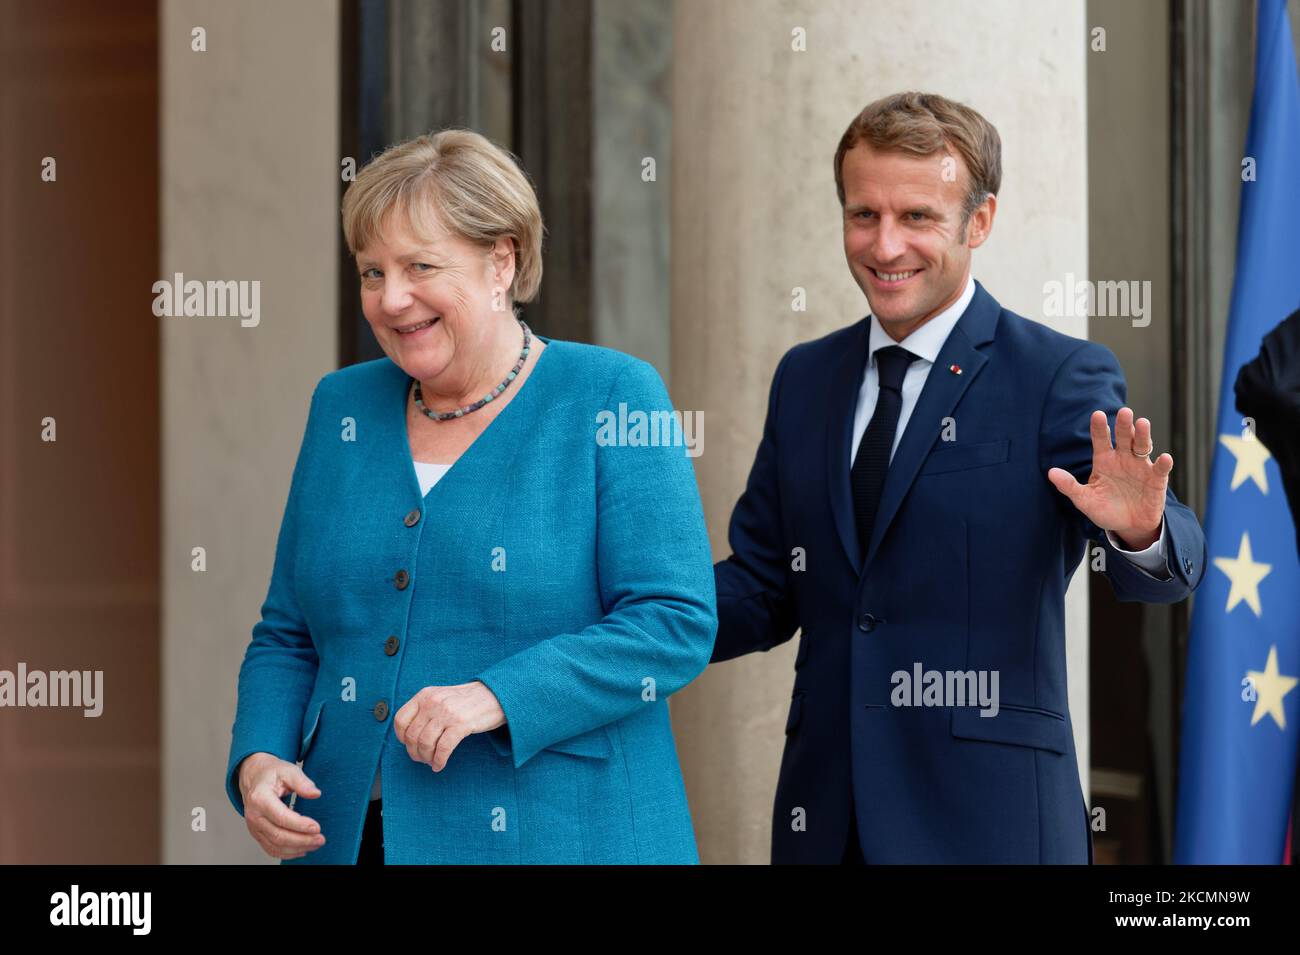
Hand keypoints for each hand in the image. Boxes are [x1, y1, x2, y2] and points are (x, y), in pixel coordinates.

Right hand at [237, 752, 325, 859]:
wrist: (254, 778)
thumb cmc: (272, 773)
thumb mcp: (288, 770)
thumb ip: (302, 782)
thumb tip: (315, 793)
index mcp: (260, 798)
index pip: (281, 817)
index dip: (300, 825)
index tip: (317, 827)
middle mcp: (254, 816)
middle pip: (278, 835)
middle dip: (302, 840)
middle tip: (321, 839)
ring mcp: (254, 827)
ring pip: (275, 846)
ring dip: (297, 848)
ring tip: (316, 844)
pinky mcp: (257, 833)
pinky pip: (271, 849)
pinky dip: (287, 853)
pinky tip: (302, 850)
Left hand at [394, 681, 505, 771]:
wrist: (495, 695)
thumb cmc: (467, 700)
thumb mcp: (441, 697)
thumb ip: (425, 709)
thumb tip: (408, 735)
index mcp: (425, 695)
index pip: (400, 720)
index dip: (401, 738)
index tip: (409, 745)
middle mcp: (433, 702)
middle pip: (412, 735)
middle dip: (415, 753)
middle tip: (422, 759)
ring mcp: (447, 713)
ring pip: (425, 743)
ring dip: (426, 758)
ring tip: (431, 762)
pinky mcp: (461, 724)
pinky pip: (443, 748)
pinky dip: (439, 760)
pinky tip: (440, 765)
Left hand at [1048, 407, 1172, 549]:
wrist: (1128, 526)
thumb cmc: (1105, 509)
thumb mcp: (1084, 499)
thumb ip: (1069, 486)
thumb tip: (1051, 473)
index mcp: (1104, 460)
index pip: (1101, 439)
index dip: (1099, 428)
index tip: (1097, 414)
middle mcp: (1123, 459)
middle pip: (1124, 437)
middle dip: (1123, 425)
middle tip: (1124, 411)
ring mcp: (1140, 467)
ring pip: (1142, 446)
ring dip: (1142, 435)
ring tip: (1142, 423)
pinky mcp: (1156, 480)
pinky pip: (1160, 470)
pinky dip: (1163, 464)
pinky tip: (1164, 458)